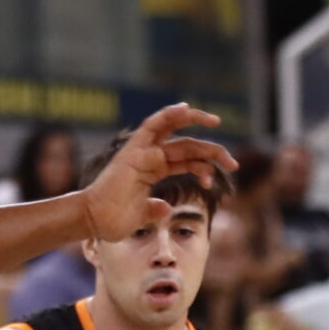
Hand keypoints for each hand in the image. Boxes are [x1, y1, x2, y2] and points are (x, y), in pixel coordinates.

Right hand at [81, 105, 237, 240]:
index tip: (219, 177)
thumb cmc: (114, 220)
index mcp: (152, 170)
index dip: (204, 166)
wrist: (95, 220)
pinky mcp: (134, 149)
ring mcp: (142, 151)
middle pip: (186, 146)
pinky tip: (187, 109)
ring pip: (174, 131)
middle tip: (233, 163)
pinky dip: (169, 114)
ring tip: (217, 121)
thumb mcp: (143, 215)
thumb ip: (155, 208)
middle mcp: (149, 157)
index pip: (185, 160)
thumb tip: (166, 207)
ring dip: (195, 122)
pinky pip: (153, 124)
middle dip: (212, 151)